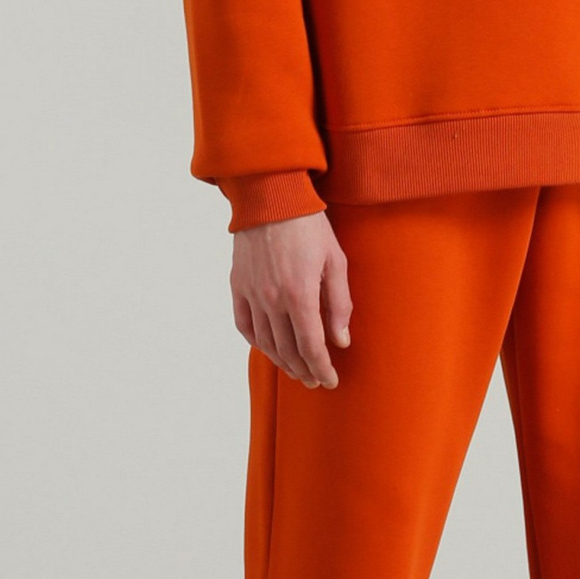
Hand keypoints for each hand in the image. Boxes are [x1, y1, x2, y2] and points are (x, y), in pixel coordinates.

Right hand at [230, 211, 351, 387]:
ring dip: (282, 362)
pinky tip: (269, 348)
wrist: (271, 197)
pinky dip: (257, 342)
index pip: (311, 346)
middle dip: (304, 370)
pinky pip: (245, 325)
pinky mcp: (238, 286)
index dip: (322, 368)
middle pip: (288, 350)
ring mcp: (252, 294)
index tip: (330, 380)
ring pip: (266, 343)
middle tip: (316, 380)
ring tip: (296, 371)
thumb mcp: (336, 261)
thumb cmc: (309, 226)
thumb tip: (341, 340)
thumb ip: (339, 304)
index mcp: (300, 295)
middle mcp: (273, 300)